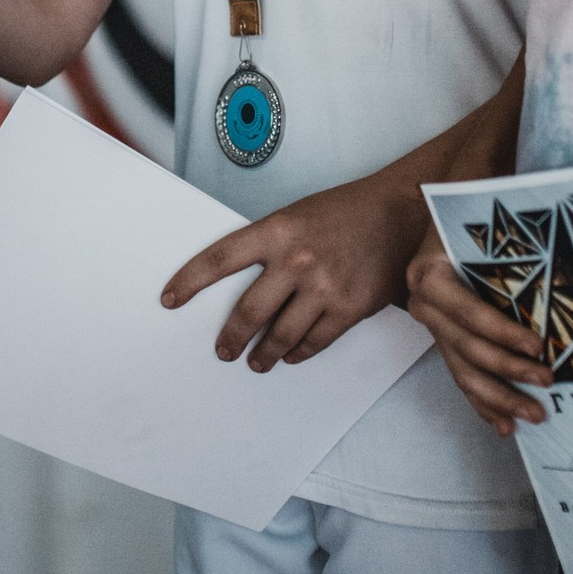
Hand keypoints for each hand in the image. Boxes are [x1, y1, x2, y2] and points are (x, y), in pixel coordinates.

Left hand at [160, 172, 423, 371]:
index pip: (220, 259)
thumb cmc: (347, 210)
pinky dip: (299, 352)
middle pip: (248, 310)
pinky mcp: (349, 307)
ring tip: (256, 362)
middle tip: (223, 350)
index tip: (170, 299)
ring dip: (264, 354)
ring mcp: (323, 287)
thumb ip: (270, 245)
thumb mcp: (297, 215)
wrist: (402, 212)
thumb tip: (243, 280)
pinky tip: (291, 355)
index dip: (190, 281)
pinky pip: (315, 341)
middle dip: (231, 336)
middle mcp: (296, 260)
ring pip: (281, 334)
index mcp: (277, 230)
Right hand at [406, 229, 551, 433]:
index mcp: (429, 274)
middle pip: (467, 348)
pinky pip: (460, 374)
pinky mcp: (443, 338)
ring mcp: (432, 324)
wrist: (448, 201)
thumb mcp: (482, 223)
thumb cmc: (471, 211)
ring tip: (533, 414)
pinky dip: (482, 401)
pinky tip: (502, 423)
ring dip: (499, 397)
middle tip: (547, 382)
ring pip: (463, 370)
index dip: (502, 333)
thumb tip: (562, 272)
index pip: (468, 313)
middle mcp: (423, 303)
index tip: (538, 346)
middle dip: (508, 371)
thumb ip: (507, 248)